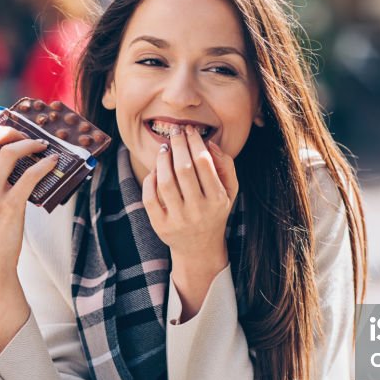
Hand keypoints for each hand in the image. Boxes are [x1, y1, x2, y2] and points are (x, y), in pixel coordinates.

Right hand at [0, 124, 58, 285]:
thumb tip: (6, 151)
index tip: (10, 131)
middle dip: (11, 131)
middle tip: (26, 138)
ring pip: (9, 152)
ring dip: (30, 144)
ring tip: (42, 147)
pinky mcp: (10, 206)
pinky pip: (30, 176)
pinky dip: (44, 165)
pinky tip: (52, 163)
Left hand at [141, 125, 237, 266]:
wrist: (199, 248)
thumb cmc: (214, 212)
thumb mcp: (229, 192)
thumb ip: (226, 166)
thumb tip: (209, 144)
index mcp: (217, 199)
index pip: (204, 162)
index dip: (195, 142)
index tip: (190, 130)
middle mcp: (198, 210)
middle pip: (184, 168)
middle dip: (178, 145)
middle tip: (175, 132)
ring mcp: (178, 219)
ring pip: (166, 182)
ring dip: (163, 159)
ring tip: (165, 148)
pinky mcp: (161, 226)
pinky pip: (150, 197)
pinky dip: (150, 179)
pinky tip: (156, 170)